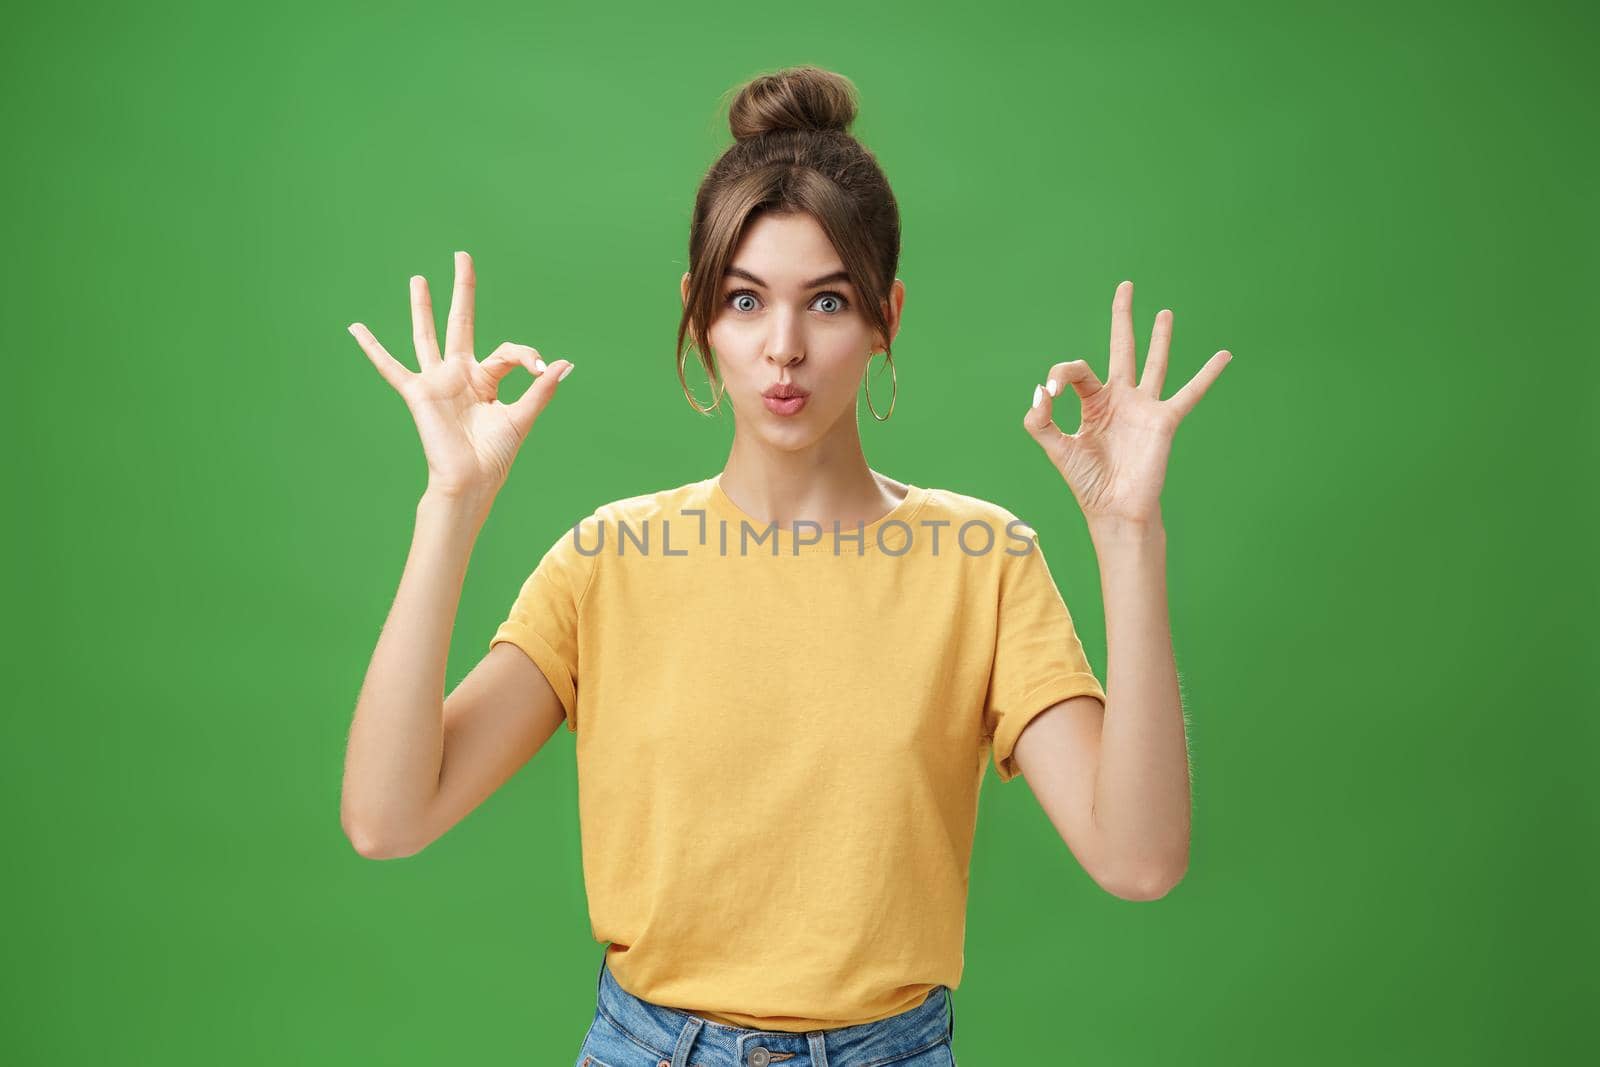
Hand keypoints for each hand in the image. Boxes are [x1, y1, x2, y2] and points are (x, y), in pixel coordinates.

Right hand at [347, 251, 573, 499]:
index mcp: (486, 380)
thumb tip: (563, 363)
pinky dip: (373, 348)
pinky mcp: (418, 393)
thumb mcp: (521, 417)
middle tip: (462, 256)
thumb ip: (539, 389)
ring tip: (418, 279)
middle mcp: (459, 374)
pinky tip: (356, 328)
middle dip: (462, 290)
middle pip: (460, 322)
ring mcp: (436, 381)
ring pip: (427, 335)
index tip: (540, 367)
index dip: (527, 354)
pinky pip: (390, 367)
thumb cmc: (494, 456)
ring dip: (422, 307)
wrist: (470, 481)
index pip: (507, 351)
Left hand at [1023, 280, 1229, 524]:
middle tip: (1125, 286)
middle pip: (1122, 348)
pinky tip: (1224, 355)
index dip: (1060, 376)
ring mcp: (1144, 407)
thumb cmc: (1087, 482)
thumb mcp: (1056, 449)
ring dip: (1160, 337)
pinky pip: (1190, 392)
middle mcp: (1120, 399)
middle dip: (1122, 317)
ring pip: (1154, 363)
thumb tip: (1041, 390)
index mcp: (1092, 403)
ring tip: (1164, 312)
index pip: (1076, 371)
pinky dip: (1208, 374)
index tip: (1050, 394)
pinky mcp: (1164, 420)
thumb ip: (1040, 421)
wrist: (1114, 509)